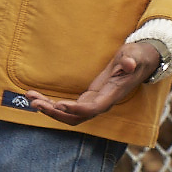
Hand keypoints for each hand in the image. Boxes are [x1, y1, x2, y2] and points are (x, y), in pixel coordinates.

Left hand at [25, 42, 162, 124]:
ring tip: (31, 98)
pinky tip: (38, 97)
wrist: (140, 62)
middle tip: (35, 102)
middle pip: (76, 117)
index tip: (59, 104)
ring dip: (49, 109)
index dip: (76, 109)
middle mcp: (101, 103)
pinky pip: (68, 107)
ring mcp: (94, 102)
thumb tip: (129, 63)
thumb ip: (132, 60)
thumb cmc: (137, 57)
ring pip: (69, 115)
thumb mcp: (135, 54)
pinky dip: (52, 104)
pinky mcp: (88, 98)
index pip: (93, 108)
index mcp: (112, 94)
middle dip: (55, 112)